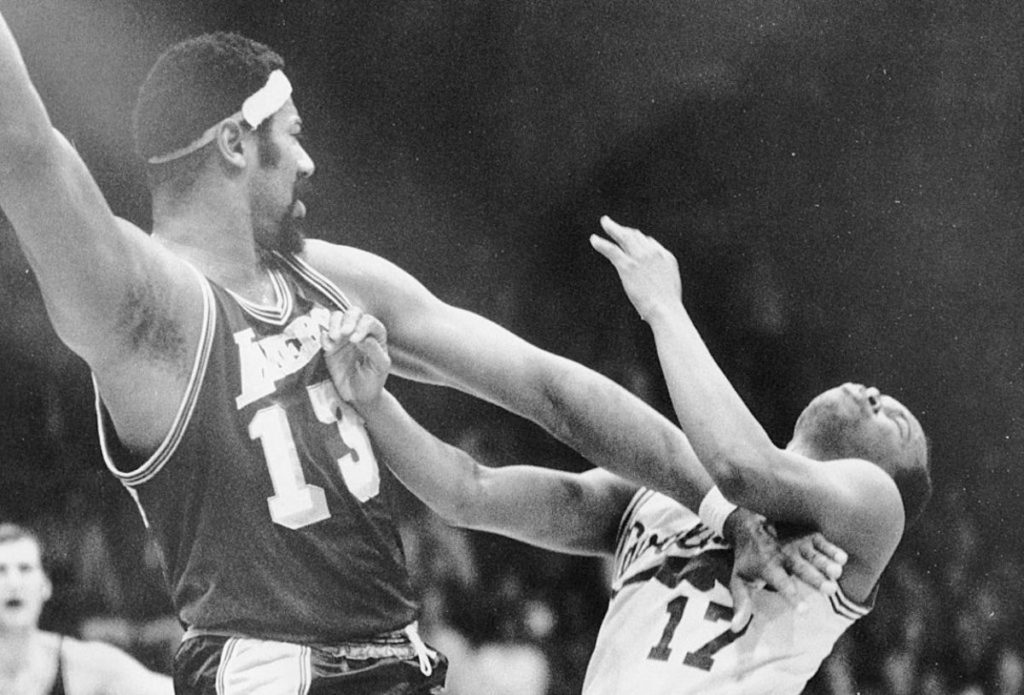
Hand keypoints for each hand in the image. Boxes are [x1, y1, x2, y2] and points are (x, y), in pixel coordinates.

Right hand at [321, 307, 390, 406]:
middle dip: (348, 319)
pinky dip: (324, 336)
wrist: (358, 396)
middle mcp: (359, 332)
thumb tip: (365, 338)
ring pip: (337, 317)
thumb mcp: (380, 368)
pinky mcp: (331, 345)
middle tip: (344, 333)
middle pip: (353, 313)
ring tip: (334, 338)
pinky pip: (324, 333)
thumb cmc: (373, 380)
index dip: (362, 326)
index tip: (356, 340)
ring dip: (334, 324)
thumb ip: (375, 351)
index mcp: (375, 335)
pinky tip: (328, 348)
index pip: (369, 321)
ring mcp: (344, 337)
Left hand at [589, 216, 683, 321]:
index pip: (649, 242)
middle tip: (614, 225)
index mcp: (665, 256)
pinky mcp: (627, 266)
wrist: (665, 309)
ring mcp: (640, 258)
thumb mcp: (670, 286)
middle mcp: (653, 252)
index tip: (630, 240)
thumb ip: (660, 278)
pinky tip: (594, 240)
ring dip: (612, 228)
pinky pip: (611, 250)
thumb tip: (650, 283)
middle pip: (636, 235)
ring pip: (624, 236)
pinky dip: (601, 243)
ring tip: (604, 222)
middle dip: (624, 229)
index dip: (638, 240)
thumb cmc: (667, 305)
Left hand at [724, 509, 846, 631]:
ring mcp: (796, 542)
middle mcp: (784, 554)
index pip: (780, 583)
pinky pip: (820, 540)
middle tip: (830, 590)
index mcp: (768, 567)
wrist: (750, 523)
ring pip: (813, 554)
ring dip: (825, 563)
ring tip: (837, 573)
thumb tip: (735, 628)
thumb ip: (741, 603)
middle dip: (815, 578)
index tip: (805, 611)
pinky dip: (831, 548)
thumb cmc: (748, 560)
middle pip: (801, 568)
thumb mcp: (739, 580)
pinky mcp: (806, 534)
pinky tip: (842, 558)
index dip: (792, 597)